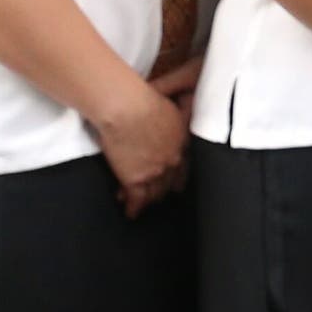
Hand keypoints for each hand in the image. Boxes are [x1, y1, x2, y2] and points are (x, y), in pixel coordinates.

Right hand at [91, 67, 191, 215]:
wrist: (126, 108)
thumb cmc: (143, 99)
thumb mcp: (167, 107)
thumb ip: (171, 117)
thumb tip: (170, 115)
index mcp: (182, 140)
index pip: (185, 163)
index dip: (180, 173)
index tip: (178, 180)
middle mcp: (173, 159)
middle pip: (172, 181)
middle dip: (166, 188)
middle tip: (161, 194)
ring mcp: (155, 171)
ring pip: (155, 193)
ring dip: (149, 199)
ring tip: (143, 204)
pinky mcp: (135, 179)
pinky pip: (136, 199)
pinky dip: (133, 207)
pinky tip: (130, 212)